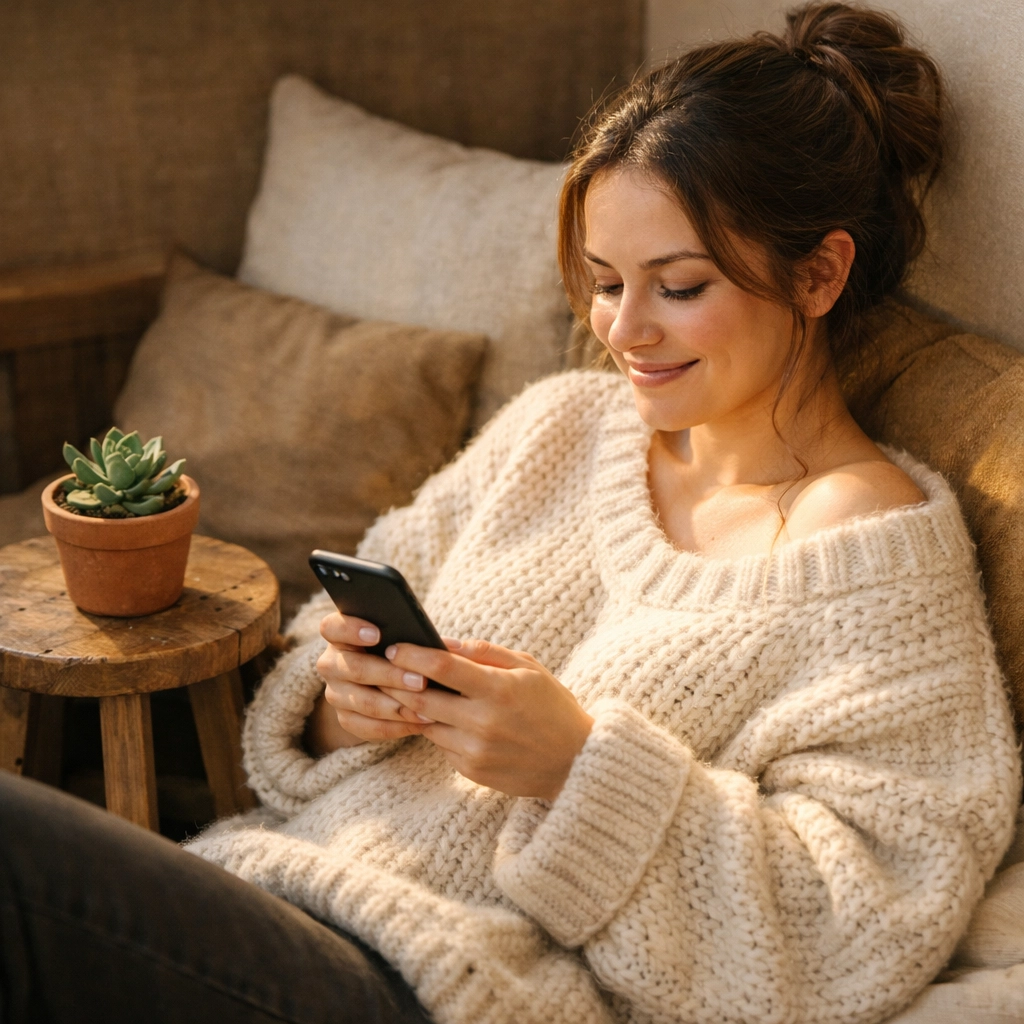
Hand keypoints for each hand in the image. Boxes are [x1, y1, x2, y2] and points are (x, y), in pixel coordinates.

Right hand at [310, 612, 430, 750]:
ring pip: (362, 702)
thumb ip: (418, 638)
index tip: (377, 634)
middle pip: (354, 668)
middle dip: (390, 675)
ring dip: (396, 706)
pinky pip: (367, 727)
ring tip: (426, 710)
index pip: (332, 627)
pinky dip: (396, 726)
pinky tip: (419, 723)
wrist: (381, 683)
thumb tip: (452, 647)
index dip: (351, 629)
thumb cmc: (397, 653)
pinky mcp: (345, 718)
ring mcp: (335, 693)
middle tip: (420, 681)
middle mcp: (331, 663)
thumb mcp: (401, 639)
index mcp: (340, 635)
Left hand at [380, 638, 593, 800]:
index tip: (393, 646)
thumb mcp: (529, 667)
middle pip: (422, 698)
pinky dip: (439, 729)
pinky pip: (442, 744)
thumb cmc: (552, 706)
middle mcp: (484, 722)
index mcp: (500, 690)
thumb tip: (444, 641)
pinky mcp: (472, 771)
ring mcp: (476, 751)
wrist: (575, 762)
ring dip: (415, 707)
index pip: (442, 668)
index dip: (412, 655)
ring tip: (407, 689)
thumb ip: (485, 652)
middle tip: (383, 668)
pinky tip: (445, 717)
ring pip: (426, 723)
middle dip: (398, 681)